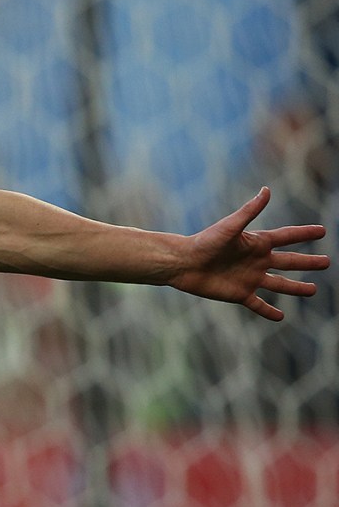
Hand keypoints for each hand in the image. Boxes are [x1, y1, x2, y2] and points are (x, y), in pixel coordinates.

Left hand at [172, 187, 329, 320]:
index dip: (304, 234)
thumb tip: (267, 190)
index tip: (322, 231)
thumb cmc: (205, 242)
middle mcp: (256, 261)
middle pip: (288, 262)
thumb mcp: (230, 226)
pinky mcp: (239, 294)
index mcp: (256, 243)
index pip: (286, 237)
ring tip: (313, 290)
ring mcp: (249, 278)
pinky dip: (269, 311)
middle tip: (326, 262)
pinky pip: (257, 305)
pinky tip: (281, 317)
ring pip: (279, 284)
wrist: (183, 263)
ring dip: (296, 288)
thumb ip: (250, 211)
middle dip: (307, 262)